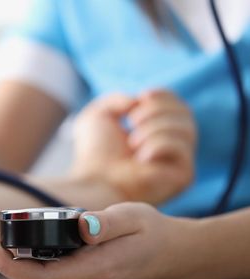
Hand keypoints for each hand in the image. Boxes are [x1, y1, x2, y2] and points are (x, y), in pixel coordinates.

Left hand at [0, 202, 191, 278]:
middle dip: (5, 263)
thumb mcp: (132, 217)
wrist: (173, 255)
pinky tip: (24, 249)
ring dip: (15, 265)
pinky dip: (31, 266)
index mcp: (96, 271)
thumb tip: (81, 227)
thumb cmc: (152, 233)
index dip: (8, 264)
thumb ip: (106, 223)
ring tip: (0, 241)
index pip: (39, 277)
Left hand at [72, 90, 195, 203]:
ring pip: (186, 128)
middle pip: (185, 113)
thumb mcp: (98, 116)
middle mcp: (174, 148)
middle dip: (156, 109)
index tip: (143, 97)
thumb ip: (117, 100)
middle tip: (132, 121)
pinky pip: (181, 147)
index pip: (177, 106)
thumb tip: (139, 101)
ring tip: (132, 142)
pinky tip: (141, 158)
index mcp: (157, 133)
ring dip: (153, 128)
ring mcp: (180, 163)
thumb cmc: (93, 154)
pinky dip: (158, 145)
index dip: (164, 96)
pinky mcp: (184, 176)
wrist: (94, 181)